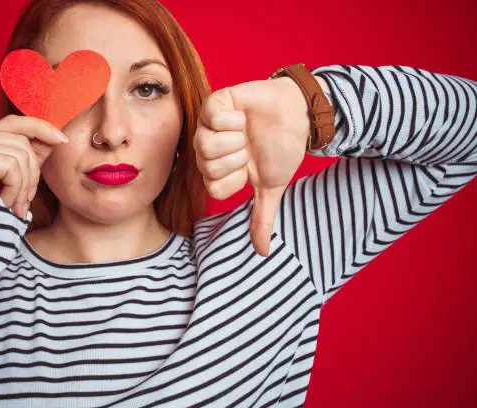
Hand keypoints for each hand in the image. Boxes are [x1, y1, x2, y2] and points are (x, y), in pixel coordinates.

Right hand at [0, 115, 67, 218]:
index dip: (40, 128)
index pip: (13, 123)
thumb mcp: (21, 177)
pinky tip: (5, 202)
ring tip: (15, 203)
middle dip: (32, 171)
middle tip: (26, 198)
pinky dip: (15, 188)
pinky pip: (10, 166)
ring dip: (24, 184)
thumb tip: (56, 136)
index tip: (62, 140)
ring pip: (18, 153)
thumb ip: (33, 155)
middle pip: (20, 140)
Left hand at [194, 77, 317, 255]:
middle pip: (206, 167)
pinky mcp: (215, 102)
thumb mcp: (271, 187)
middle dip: (237, 160)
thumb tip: (263, 253)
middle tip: (248, 148)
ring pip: (205, 144)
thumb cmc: (282, 149)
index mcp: (216, 169)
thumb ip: (262, 218)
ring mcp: (208, 125)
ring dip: (235, 141)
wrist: (298, 116)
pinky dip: (233, 120)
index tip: (248, 169)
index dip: (235, 180)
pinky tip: (242, 117)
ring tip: (246, 133)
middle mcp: (207, 148)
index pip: (212, 187)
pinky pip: (211, 117)